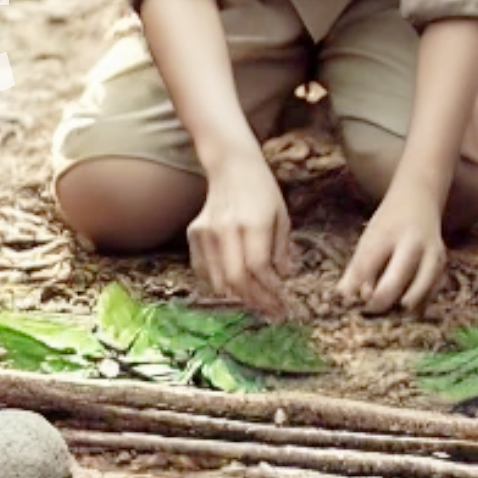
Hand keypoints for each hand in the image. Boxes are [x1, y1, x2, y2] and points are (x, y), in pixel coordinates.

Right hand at [188, 158, 292, 317]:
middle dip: (255, 300)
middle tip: (270, 311)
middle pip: (237, 278)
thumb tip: (283, 278)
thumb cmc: (262, 192)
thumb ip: (282, 249)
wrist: (231, 166)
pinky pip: (203, 270)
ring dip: (238, 296)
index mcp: (252, 224)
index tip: (282, 302)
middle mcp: (226, 229)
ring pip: (218, 279)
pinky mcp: (194, 233)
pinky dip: (219, 283)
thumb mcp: (282, 217)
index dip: (270, 289)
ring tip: (256, 302)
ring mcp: (206, 232)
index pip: (258, 267)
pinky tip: (234, 287)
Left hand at [339, 187, 448, 313]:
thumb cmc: (388, 225)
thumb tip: (346, 299)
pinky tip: (406, 308)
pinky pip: (432, 294)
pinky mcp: (443, 267)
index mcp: (389, 234)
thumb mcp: (368, 240)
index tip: (351, 303)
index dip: (358, 289)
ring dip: (403, 306)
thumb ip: (357, 270)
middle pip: (396, 280)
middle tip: (369, 310)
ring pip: (419, 290)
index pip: (368, 265)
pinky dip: (419, 305)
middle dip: (380, 301)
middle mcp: (414, 244)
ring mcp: (433, 256)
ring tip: (390, 311)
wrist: (419, 202)